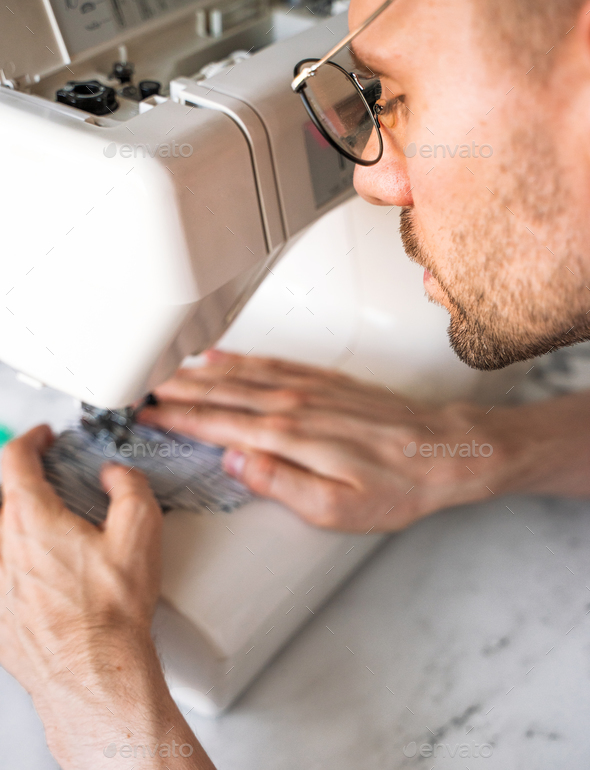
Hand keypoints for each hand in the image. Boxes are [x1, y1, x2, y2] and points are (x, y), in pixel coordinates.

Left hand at [0, 426, 214, 769]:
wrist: (93, 672)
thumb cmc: (111, 611)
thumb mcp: (140, 531)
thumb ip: (129, 486)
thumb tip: (116, 475)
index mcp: (30, 519)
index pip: (15, 459)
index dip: (31, 439)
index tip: (43, 438)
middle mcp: (1, 546)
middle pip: (0, 496)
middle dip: (22, 480)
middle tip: (46, 479)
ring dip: (18, 521)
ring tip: (49, 528)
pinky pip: (2, 572)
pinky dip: (17, 560)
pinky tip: (45, 574)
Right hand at [139, 351, 526, 532]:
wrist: (444, 450)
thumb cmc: (396, 485)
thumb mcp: (337, 507)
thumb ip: (280, 484)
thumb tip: (235, 462)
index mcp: (290, 436)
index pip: (220, 423)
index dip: (180, 418)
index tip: (151, 413)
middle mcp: (294, 404)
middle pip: (223, 391)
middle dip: (180, 389)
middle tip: (146, 386)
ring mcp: (311, 388)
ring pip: (243, 373)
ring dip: (203, 371)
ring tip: (172, 369)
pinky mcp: (326, 380)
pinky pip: (274, 363)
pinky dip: (242, 357)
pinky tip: (225, 357)